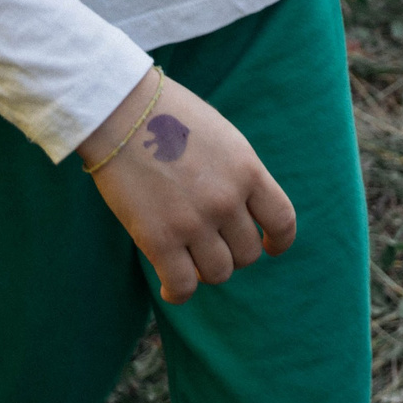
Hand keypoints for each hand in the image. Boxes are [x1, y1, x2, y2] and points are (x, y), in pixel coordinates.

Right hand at [82, 70, 294, 302]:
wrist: (120, 110)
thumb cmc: (168, 117)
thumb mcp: (222, 137)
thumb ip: (239, 174)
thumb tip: (245, 210)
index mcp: (247, 170)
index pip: (282, 220)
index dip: (278, 241)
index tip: (269, 246)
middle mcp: (227, 199)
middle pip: (247, 253)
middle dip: (232, 252)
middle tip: (211, 242)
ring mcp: (194, 221)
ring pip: (218, 272)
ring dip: (206, 270)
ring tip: (189, 259)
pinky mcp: (159, 239)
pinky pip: (182, 285)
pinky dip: (178, 292)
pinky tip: (171, 287)